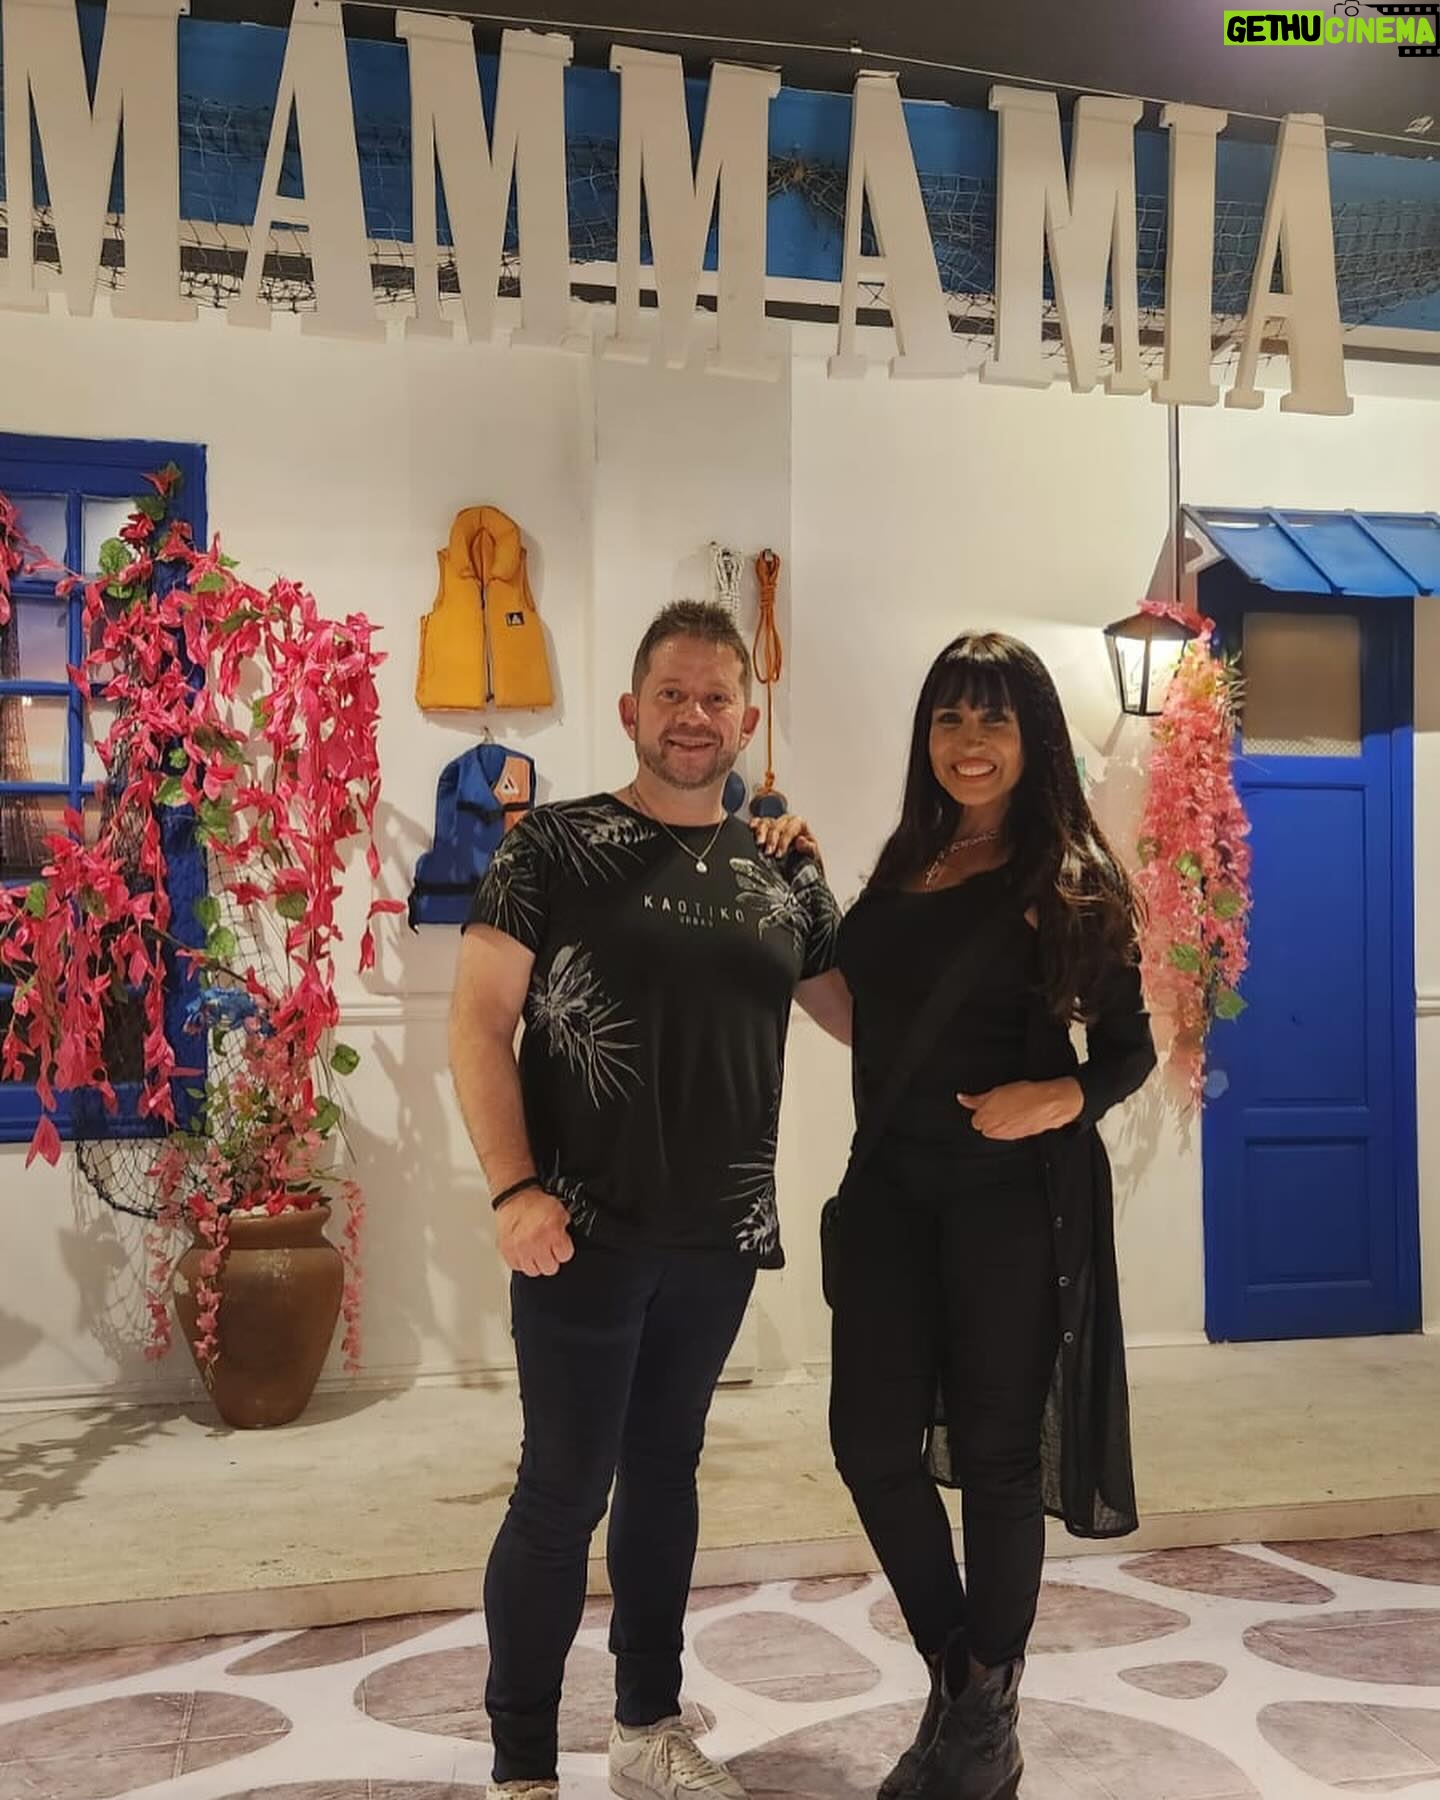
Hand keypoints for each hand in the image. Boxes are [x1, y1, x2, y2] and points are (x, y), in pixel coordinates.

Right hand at [495, 1186, 574, 1276]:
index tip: (561, 1245)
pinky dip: (521, 1261)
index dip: (564, 1250)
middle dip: (551, 1259)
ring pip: (533, 1271)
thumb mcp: (560, 1210)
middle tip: (548, 1249)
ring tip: (536, 1251)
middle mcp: (535, 1242)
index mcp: (551, 1230)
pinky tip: (524, 1251)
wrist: (514, 1197)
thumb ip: (566, 1227)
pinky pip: (517, 1267)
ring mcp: (520, 1249)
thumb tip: (567, 1240)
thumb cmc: (535, 1202)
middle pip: (550, 1268)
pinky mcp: (507, 1251)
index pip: (565, 1256)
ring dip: (536, 1262)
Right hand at [751, 812, 821, 865]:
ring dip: (761, 833)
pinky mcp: (766, 827)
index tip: (779, 854)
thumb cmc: (807, 855)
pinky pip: (758, 822)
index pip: (790, 830)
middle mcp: (787, 821)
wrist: (801, 860)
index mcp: (799, 824)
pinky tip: (751, 828)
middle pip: (776, 826)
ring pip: (766, 823)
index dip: (783, 842)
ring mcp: (775, 823)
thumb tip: (801, 841)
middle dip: (771, 840)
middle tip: (768, 853)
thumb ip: (809, 847)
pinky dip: (754, 824)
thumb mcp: (812, 854)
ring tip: (759, 844)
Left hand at [958, 1078, 1083, 1140]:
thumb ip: (975, 1099)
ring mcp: (1007, 1135)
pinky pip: (1010, 1132)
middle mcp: (994, 1131)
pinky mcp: (1020, 1137)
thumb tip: (962, 1099)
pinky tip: (1021, 1114)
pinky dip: (1013, 1124)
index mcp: (985, 1119)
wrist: (1049, 1103)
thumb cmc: (1025, 1095)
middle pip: (985, 1127)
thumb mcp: (995, 1092)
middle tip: (1002, 1104)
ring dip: (1001, 1121)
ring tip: (1013, 1108)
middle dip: (990, 1117)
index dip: (982, 1109)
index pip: (975, 1119)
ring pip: (998, 1130)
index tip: (989, 1103)